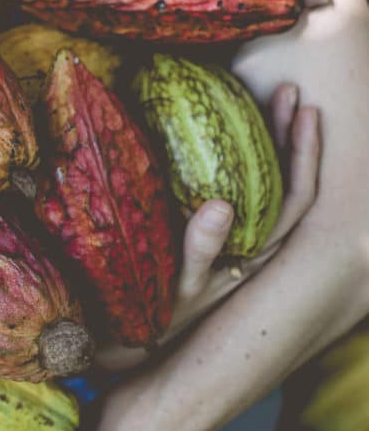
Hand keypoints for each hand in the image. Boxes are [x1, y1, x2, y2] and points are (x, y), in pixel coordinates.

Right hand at [95, 82, 319, 371]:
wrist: (125, 340)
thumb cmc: (153, 317)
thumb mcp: (176, 290)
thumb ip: (199, 251)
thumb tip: (223, 205)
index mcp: (255, 259)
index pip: (296, 201)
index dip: (305, 156)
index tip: (304, 111)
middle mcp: (251, 248)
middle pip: (285, 185)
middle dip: (289, 135)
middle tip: (285, 90)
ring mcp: (230, 241)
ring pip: (261, 185)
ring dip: (266, 142)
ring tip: (265, 98)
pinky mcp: (206, 236)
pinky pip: (232, 190)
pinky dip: (235, 157)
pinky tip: (220, 132)